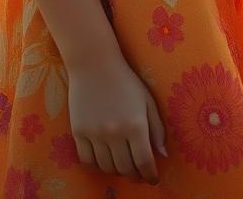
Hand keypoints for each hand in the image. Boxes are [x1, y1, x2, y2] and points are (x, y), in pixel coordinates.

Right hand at [67, 55, 167, 184]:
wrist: (94, 63)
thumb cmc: (125, 80)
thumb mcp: (147, 100)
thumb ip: (157, 129)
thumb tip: (164, 156)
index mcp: (136, 124)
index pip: (144, 162)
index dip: (150, 175)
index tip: (153, 179)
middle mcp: (115, 132)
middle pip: (125, 168)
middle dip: (135, 176)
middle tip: (139, 175)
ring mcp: (95, 133)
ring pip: (106, 167)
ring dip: (117, 171)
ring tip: (123, 166)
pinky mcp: (79, 131)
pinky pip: (87, 161)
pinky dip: (97, 166)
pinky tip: (104, 161)